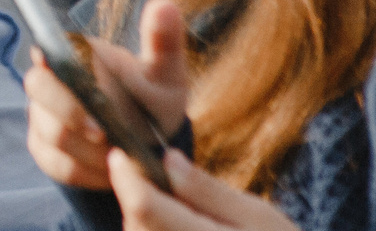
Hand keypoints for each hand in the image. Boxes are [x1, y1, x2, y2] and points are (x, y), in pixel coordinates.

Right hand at [25, 0, 192, 190]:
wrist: (149, 143)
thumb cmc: (153, 99)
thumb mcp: (165, 73)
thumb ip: (164, 41)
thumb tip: (165, 5)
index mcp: (70, 54)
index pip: (45, 49)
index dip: (58, 66)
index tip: (87, 87)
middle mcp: (47, 82)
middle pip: (38, 91)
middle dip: (72, 115)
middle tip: (106, 132)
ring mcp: (41, 116)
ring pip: (51, 133)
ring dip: (88, 149)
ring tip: (121, 154)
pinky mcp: (44, 149)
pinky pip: (57, 163)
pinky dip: (87, 172)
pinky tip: (110, 170)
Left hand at [114, 149, 296, 230]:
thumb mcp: (257, 216)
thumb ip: (207, 190)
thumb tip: (167, 157)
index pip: (144, 206)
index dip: (125, 177)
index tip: (119, 154)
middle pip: (134, 222)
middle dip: (138, 197)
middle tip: (167, 187)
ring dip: (145, 219)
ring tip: (187, 216)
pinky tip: (179, 229)